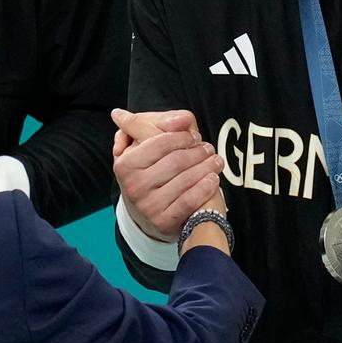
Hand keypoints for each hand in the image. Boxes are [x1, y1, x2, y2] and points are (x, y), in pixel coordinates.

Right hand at [111, 108, 224, 242]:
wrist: (149, 213)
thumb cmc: (150, 171)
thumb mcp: (144, 145)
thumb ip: (157, 124)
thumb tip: (179, 120)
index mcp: (125, 164)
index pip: (160, 142)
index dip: (182, 136)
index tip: (194, 135)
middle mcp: (133, 186)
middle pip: (176, 161)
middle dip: (197, 151)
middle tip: (209, 148)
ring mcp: (147, 206)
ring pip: (185, 179)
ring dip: (207, 167)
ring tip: (216, 160)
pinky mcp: (162, 222)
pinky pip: (190, 201)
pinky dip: (205, 187)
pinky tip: (213, 179)